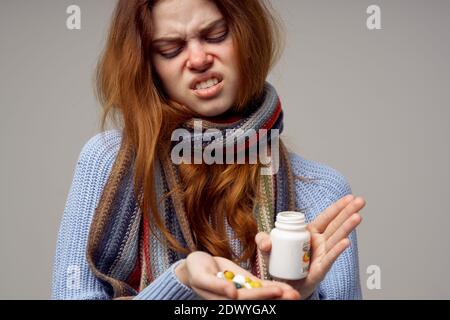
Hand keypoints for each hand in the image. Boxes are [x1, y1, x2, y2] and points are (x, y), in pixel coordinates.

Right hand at [175, 251, 300, 299]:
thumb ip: (216, 286)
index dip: (262, 295)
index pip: (245, 300)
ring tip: (294, 294)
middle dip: (277, 298)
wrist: (196, 265)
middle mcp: (235, 300)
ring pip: (262, 295)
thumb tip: (232, 293)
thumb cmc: (195, 270)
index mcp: (223, 302)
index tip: (278, 291)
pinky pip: (260, 287)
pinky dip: (272, 287)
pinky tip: (285, 288)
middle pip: (258, 301)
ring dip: (279, 295)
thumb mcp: (201, 276)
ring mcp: (241, 292)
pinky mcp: (244, 285)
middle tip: (294, 295)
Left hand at [255, 194, 364, 298]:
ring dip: (347, 227)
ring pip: (336, 238)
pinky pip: (330, 257)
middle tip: (361, 201)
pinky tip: (346, 241)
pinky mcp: (320, 268)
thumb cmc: (280, 265)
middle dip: (348, 212)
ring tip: (358, 216)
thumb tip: (266, 241)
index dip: (337, 207)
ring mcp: (322, 255)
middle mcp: (319, 242)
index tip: (350, 197)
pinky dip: (337, 249)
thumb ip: (263, 240)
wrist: (285, 286)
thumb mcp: (267, 250)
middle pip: (336, 224)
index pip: (326, 217)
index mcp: (309, 233)